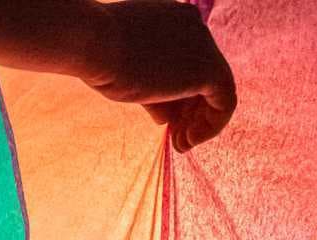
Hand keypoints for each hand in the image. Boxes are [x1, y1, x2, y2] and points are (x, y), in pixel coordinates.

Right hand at [87, 0, 235, 151]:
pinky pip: (225, 103)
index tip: (168, 121)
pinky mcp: (208, 67)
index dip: (182, 97)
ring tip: (180, 143)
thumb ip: (156, 93)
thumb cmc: (99, 58)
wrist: (91, 42)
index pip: (188, 63)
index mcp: (175, 18)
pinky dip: (210, 126)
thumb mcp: (131, 75)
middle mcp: (195, 25)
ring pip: (217, 90)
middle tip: (176, 137)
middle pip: (204, 77)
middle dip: (192, 112)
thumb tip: (167, 119)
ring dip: (201, 123)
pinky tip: (187, 141)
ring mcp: (204, 43)